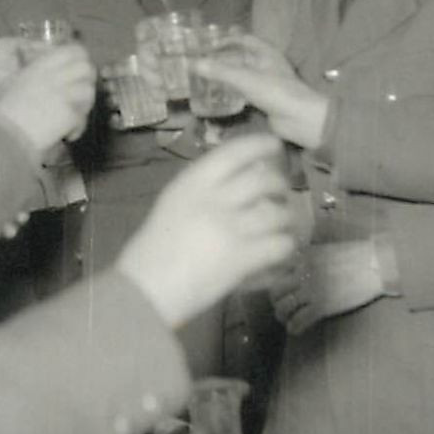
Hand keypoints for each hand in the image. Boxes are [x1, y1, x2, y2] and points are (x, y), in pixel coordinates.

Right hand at [0, 38, 96, 159]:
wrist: (6, 134)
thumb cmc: (6, 110)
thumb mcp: (17, 81)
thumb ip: (37, 71)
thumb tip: (55, 70)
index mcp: (43, 65)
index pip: (76, 50)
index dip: (81, 60)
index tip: (75, 73)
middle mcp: (56, 75)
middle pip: (87, 68)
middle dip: (87, 81)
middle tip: (78, 96)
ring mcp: (65, 94)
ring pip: (89, 92)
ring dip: (84, 105)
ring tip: (72, 118)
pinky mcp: (70, 114)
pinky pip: (83, 118)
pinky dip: (78, 128)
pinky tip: (68, 135)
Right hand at [116, 134, 296, 329]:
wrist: (146, 288)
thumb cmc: (154, 249)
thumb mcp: (174, 204)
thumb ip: (203, 190)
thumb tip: (243, 178)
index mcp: (192, 183)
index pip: (233, 152)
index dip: (258, 145)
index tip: (274, 145)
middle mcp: (214, 199)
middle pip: (263, 180)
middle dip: (280, 186)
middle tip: (283, 195)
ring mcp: (230, 228)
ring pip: (278, 214)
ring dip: (287, 220)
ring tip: (286, 227)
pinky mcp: (241, 257)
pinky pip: (279, 245)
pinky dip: (285, 248)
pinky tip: (281, 253)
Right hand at [190, 34, 328, 148]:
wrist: (300, 119)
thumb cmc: (276, 92)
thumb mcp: (245, 79)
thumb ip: (219, 71)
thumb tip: (193, 63)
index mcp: (266, 52)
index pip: (244, 39)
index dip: (226, 39)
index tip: (207, 44)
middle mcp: (266, 64)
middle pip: (241, 56)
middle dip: (222, 58)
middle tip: (201, 60)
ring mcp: (266, 82)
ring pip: (242, 74)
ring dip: (226, 75)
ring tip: (204, 76)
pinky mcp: (265, 99)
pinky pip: (244, 91)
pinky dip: (231, 90)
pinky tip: (218, 95)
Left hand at [268, 240, 387, 334]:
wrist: (377, 264)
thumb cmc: (359, 257)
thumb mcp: (327, 251)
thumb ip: (310, 260)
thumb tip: (301, 272)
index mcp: (303, 257)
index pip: (278, 272)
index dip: (278, 285)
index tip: (282, 292)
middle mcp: (303, 272)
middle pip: (276, 291)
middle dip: (277, 302)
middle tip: (283, 309)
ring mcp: (311, 289)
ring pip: (283, 307)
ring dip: (282, 317)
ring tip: (287, 321)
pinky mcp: (322, 305)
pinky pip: (299, 320)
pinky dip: (294, 328)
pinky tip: (296, 330)